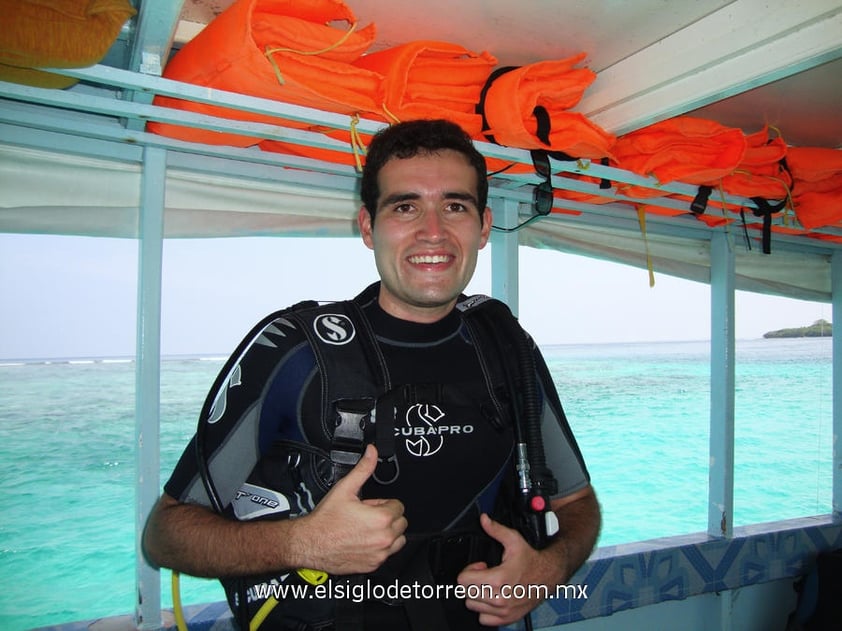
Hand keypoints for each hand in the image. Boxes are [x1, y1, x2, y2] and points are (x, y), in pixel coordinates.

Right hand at [297, 444, 406, 574]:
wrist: (310, 543)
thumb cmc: (325, 520)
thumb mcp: (345, 488)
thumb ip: (363, 469)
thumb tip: (372, 452)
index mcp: (381, 519)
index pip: (398, 506)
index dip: (383, 503)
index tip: (371, 506)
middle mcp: (383, 538)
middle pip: (401, 523)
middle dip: (387, 517)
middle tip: (367, 516)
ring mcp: (379, 554)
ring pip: (398, 540)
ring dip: (388, 533)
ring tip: (368, 529)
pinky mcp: (373, 565)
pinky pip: (387, 555)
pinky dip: (380, 548)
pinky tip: (363, 541)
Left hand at [457, 514, 561, 626]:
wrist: (549, 575)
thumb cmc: (532, 560)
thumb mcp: (514, 541)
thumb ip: (496, 530)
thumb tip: (484, 520)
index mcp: (498, 579)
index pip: (463, 580)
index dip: (469, 570)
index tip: (480, 567)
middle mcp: (499, 598)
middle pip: (466, 592)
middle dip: (472, 581)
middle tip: (485, 574)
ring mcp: (503, 610)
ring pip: (472, 605)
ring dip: (478, 595)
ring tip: (490, 585)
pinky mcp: (507, 618)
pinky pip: (483, 618)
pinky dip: (485, 610)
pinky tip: (493, 597)